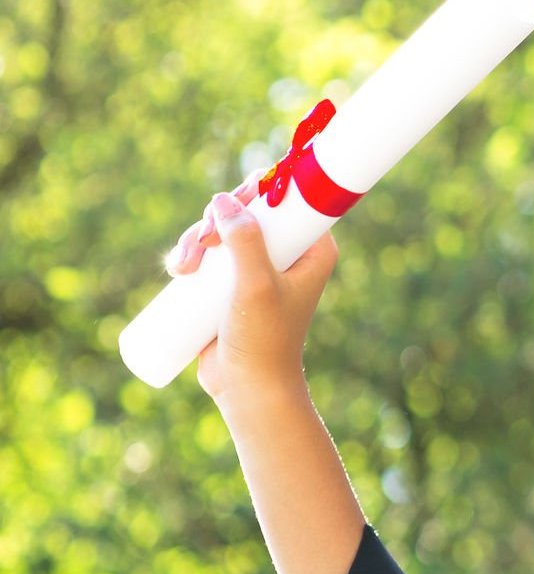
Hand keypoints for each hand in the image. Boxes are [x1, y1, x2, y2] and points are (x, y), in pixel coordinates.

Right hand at [164, 182, 339, 405]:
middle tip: (202, 243)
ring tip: (184, 267)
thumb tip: (223, 200)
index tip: (230, 201)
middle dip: (216, 218)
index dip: (258, 189)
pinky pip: (210, 252)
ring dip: (196, 238)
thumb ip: (246, 241)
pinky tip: (179, 269)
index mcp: (314, 249)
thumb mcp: (255, 285)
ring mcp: (259, 266)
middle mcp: (290, 253)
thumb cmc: (263, 338)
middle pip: (249, 209)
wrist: (248, 385)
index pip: (291, 199)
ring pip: (223, 229)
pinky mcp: (232, 281)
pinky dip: (191, 254)